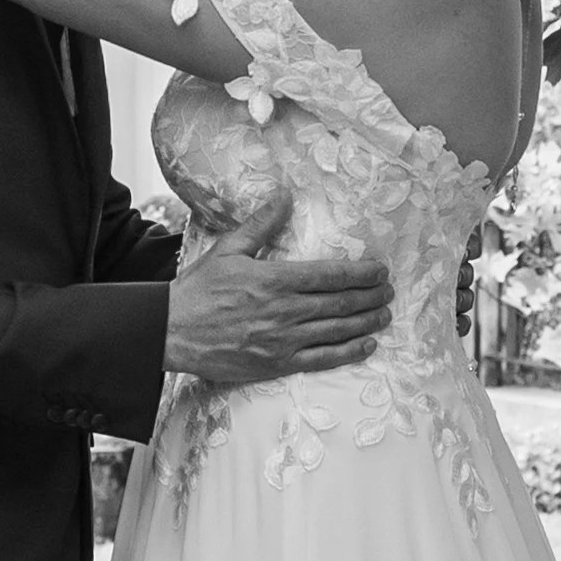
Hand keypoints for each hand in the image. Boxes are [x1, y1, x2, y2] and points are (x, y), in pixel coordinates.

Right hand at [165, 241, 391, 386]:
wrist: (170, 332)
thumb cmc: (198, 290)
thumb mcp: (228, 249)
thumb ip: (261, 224)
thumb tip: (284, 196)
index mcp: (274, 279)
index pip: (330, 275)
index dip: (361, 273)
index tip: (380, 270)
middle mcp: (284, 311)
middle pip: (340, 303)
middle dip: (370, 296)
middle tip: (390, 292)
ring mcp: (283, 341)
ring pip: (337, 331)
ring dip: (366, 322)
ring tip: (384, 314)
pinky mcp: (277, 365)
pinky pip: (322, 360)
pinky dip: (348, 353)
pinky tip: (366, 345)